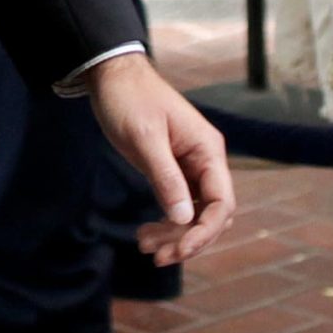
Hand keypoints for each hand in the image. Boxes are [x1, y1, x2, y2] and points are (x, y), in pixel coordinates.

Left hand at [87, 52, 234, 265]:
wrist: (111, 76)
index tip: (180, 249)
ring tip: (144, 247)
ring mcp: (190, 167)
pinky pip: (178, 205)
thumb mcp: (144, 138)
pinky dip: (166, 222)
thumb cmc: (129, 99)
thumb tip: (184, 218)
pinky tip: (145, 233)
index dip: (205, 231)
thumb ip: (165, 177)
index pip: (221, 203)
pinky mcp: (172, 170)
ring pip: (194, 213)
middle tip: (157, 256)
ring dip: (175, 234)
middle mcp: (205, 161)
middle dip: (189, 239)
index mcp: (208, 151)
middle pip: (211, 214)